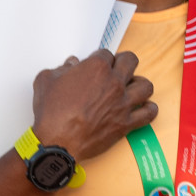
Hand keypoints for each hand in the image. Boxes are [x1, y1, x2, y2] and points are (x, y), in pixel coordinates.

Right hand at [32, 49, 156, 159]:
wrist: (58, 141)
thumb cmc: (51, 113)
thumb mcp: (46, 81)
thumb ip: (61, 69)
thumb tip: (70, 65)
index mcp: (96, 68)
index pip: (106, 54)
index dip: (101, 59)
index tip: (97, 65)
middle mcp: (114, 83)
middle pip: (130, 61)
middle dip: (124, 62)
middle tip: (117, 69)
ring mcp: (123, 103)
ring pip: (146, 86)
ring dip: (139, 84)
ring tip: (131, 87)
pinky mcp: (126, 123)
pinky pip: (149, 113)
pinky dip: (149, 109)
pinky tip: (143, 108)